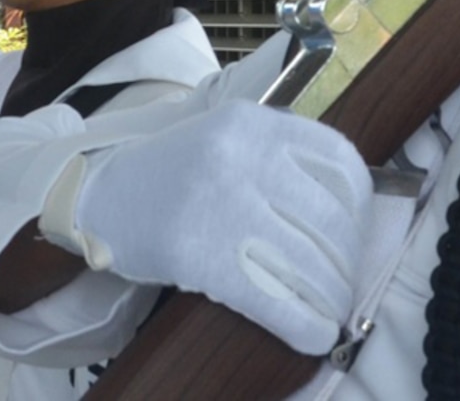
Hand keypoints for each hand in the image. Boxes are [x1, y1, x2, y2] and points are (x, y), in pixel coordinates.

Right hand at [69, 100, 370, 354]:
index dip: (360, 205)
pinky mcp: (201, 254)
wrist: (99, 196)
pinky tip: (314, 335)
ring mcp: (221, 204)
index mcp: (253, 123)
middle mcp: (242, 156)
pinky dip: (304, 325)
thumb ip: (278, 155)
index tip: (358, 231)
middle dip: (348, 262)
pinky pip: (274, 299)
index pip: (339, 160)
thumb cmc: (172, 172)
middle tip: (345, 282)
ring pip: (310, 263)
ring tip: (331, 310)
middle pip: (330, 219)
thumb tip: (348, 210)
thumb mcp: (226, 138)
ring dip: (332, 298)